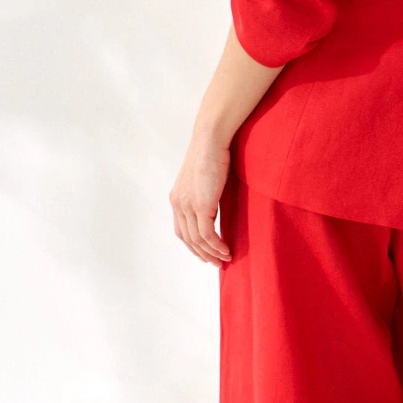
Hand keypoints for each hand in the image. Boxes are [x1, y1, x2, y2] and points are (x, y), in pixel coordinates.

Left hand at [170, 132, 231, 263]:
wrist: (211, 140)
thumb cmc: (212, 153)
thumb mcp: (204, 177)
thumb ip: (205, 192)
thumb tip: (215, 203)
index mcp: (176, 197)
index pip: (181, 230)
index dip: (193, 245)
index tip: (206, 253)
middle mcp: (178, 203)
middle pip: (187, 239)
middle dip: (202, 254)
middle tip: (217, 263)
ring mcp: (187, 205)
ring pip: (198, 240)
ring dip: (212, 253)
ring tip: (225, 259)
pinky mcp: (201, 206)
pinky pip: (207, 235)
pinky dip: (217, 246)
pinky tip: (226, 250)